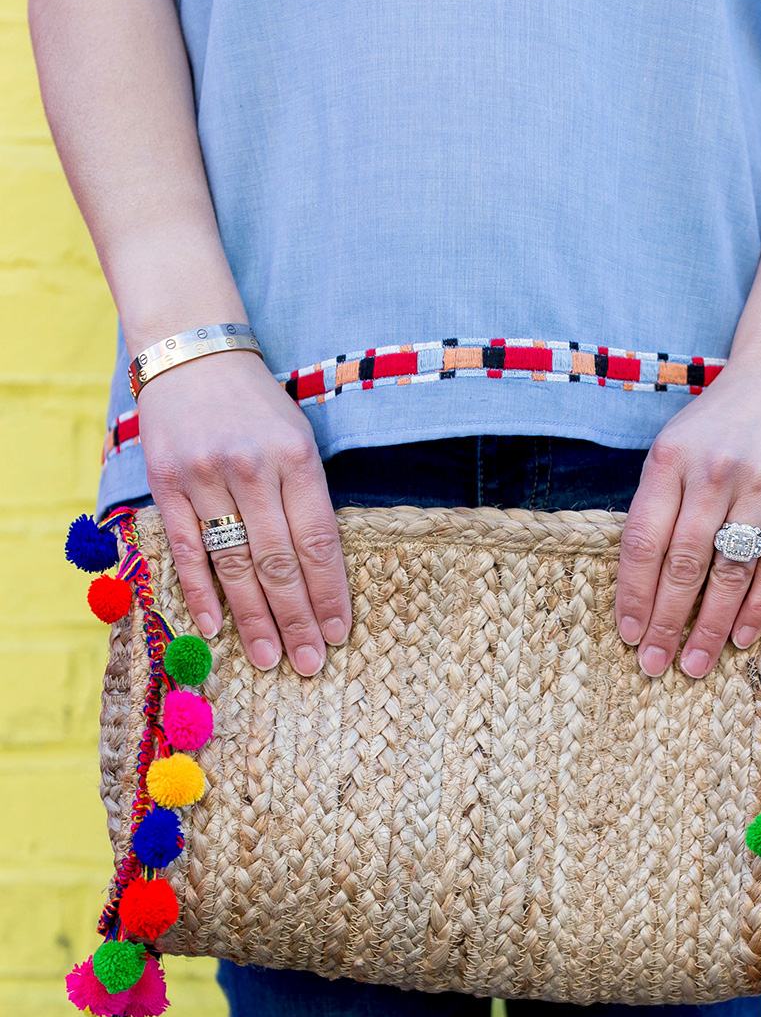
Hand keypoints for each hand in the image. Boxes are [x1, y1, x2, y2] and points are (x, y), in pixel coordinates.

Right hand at [137, 350, 351, 673]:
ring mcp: (205, 477)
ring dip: (254, 619)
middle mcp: (252, 468)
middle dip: (298, 619)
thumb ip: (307, 500)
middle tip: (308, 664)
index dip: (330, 593)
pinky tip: (215, 628)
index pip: (319, 542)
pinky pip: (188, 549)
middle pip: (280, 562)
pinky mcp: (166, 483)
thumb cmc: (258, 405)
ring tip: (271, 658)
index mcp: (296, 458)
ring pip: (236, 563)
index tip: (338, 634)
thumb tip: (320, 575)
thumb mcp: (299, 439)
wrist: (192, 352)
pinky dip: (201, 593)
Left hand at [615, 365, 760, 677]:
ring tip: (692, 665)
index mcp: (670, 459)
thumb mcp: (677, 444)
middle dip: (665, 623)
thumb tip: (641, 579)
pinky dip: (756, 607)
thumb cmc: (723, 417)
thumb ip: (660, 500)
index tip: (626, 633)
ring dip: (709, 627)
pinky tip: (740, 639)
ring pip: (728, 572)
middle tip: (652, 666)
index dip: (633, 593)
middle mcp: (713, 472)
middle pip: (682, 564)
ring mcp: (760, 484)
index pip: (643, 540)